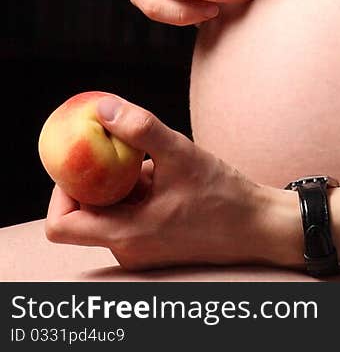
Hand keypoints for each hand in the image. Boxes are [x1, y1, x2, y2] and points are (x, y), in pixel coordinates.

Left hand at [44, 97, 299, 271]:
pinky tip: (165, 176)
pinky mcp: (153, 246)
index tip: (83, 160)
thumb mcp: (181, 154)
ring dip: (120, 183)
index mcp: (125, 235)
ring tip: (152, 163)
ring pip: (109, 212)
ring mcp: (139, 251)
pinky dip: (138, 193)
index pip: (60, 225)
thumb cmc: (223, 195)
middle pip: (84, 214)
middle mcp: (126, 250)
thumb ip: (141, 129)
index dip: (61, 190)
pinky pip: (129, 216)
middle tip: (115, 149)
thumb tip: (103, 108)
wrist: (258, 226)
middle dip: (95, 179)